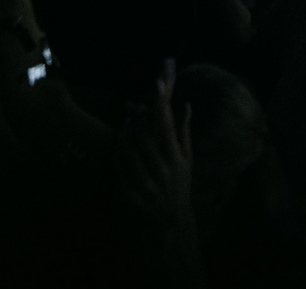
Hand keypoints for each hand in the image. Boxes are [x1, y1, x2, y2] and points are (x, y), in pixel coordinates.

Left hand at [120, 61, 196, 242]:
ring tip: (125, 124)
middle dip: (136, 116)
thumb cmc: (180, 187)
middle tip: (131, 105)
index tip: (158, 80)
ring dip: (123, 134)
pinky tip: (119, 148)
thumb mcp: (188, 161)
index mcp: (176, 157)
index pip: (167, 123)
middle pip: (142, 133)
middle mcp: (161, 168)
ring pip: (126, 149)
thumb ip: (185, 132)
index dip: (161, 101)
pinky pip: (118, 169)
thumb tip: (187, 104)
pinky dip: (118, 156)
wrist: (171, 225)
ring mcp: (145, 181)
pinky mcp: (131, 194)